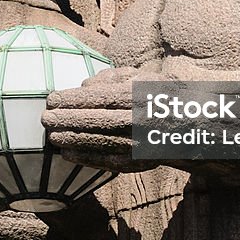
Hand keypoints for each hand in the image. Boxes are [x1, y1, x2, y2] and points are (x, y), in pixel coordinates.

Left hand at [43, 67, 159, 172]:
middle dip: (68, 120)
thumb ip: (114, 77)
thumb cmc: (159, 95)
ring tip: (51, 136)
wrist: (194, 126)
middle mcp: (142, 121)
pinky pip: (109, 161)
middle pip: (98, 121)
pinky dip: (86, 158)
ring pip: (101, 142)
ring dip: (73, 140)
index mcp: (141, 97)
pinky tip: (67, 153)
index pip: (101, 97)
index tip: (52, 98)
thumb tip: (84, 85)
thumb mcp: (143, 77)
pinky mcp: (140, 162)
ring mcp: (141, 143)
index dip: (74, 99)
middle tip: (45, 118)